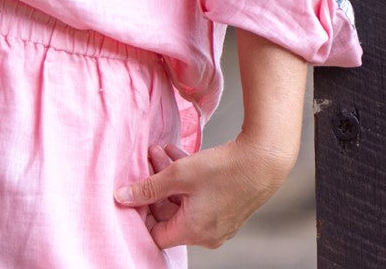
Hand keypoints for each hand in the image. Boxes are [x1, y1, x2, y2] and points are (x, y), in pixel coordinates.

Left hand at [114, 134, 297, 250]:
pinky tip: (180, 154)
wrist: (264, 160)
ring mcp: (219, 224)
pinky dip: (188, 181)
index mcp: (192, 232)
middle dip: (156, 186)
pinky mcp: (228, 209)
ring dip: (171, 179)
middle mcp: (206, 235)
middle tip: (149, 158)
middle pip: (170, 216)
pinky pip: (200, 200)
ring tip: (161, 150)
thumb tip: (121, 197)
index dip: (143, 210)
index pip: (156, 233)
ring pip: (185, 203)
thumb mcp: (180, 175)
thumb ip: (149, 187)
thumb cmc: (223, 169)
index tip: (138, 187)